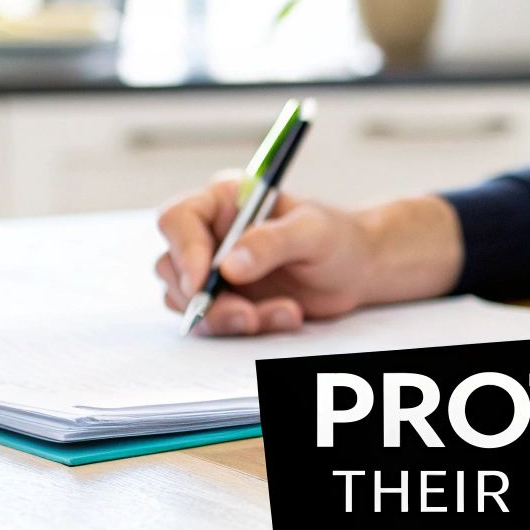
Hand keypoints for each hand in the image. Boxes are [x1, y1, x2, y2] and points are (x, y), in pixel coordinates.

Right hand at [155, 176, 376, 334]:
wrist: (357, 270)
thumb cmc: (337, 238)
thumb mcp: (313, 231)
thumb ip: (272, 242)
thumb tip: (229, 266)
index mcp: (224, 201)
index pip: (178, 219)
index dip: (184, 250)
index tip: (204, 281)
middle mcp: (210, 234)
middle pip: (173, 267)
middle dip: (206, 299)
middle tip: (246, 315)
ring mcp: (214, 270)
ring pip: (188, 302)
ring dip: (228, 317)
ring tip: (284, 313)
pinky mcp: (225, 300)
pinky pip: (215, 322)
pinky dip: (247, 327)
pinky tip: (286, 317)